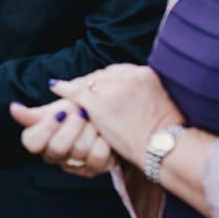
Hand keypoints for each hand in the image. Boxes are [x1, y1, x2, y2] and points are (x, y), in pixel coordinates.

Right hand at [10, 99, 114, 176]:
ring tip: (94, 120)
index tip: (59, 114)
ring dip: (91, 129)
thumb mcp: (55, 110)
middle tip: (82, 112)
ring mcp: (73, 165)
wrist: (102, 117)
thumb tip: (13, 108)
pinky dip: (103, 141)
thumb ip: (34, 113)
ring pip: (80, 150)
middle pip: (57, 147)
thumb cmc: (75, 113)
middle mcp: (54, 156)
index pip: (31, 143)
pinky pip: (98, 156)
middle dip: (73, 126)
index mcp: (40, 142)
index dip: (46, 129)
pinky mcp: (93, 169)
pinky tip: (103, 135)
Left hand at [49, 64, 183, 163]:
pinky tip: (55, 87)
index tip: (99, 85)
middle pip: (102, 75)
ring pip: (89, 81)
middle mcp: (127, 77)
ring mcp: (111, 90)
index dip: (105, 79)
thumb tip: (129, 95)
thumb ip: (141, 92)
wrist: (161, 146)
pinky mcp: (98, 104)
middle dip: (92, 83)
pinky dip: (63, 88)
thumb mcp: (157, 101)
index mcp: (144, 74)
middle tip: (84, 89)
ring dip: (79, 86)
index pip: (117, 71)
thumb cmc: (163, 132)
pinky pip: (75, 91)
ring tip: (69, 90)